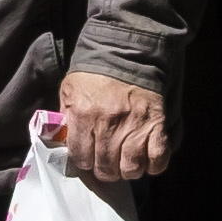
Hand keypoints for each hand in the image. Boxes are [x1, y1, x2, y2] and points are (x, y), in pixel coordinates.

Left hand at [55, 69, 171, 183]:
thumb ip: (66, 118)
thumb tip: (64, 143)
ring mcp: (135, 126)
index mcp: (83, 116)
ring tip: (126, 162)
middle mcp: (108, 125)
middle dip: (105, 170)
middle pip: (106, 168)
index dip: (84, 162)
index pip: (81, 159)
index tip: (88, 158)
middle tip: (107, 162)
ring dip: (127, 170)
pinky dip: (153, 165)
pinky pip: (157, 158)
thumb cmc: (95, 73)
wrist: (126, 51)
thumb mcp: (70, 91)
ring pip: (131, 168)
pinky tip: (146, 159)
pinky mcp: (157, 124)